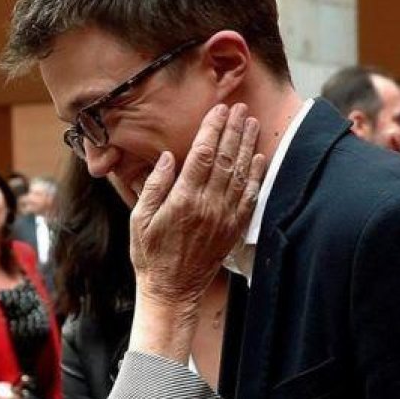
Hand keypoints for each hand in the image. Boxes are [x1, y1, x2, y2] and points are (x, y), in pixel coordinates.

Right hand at [130, 103, 265, 310]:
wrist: (172, 290)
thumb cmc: (151, 255)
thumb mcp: (140, 219)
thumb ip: (154, 186)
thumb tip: (167, 157)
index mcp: (183, 199)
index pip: (202, 155)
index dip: (212, 129)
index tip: (218, 110)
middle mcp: (208, 205)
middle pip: (226, 159)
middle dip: (233, 130)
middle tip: (240, 108)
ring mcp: (224, 217)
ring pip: (241, 174)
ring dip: (247, 146)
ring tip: (252, 123)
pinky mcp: (233, 229)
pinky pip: (250, 198)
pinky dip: (256, 176)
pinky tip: (259, 159)